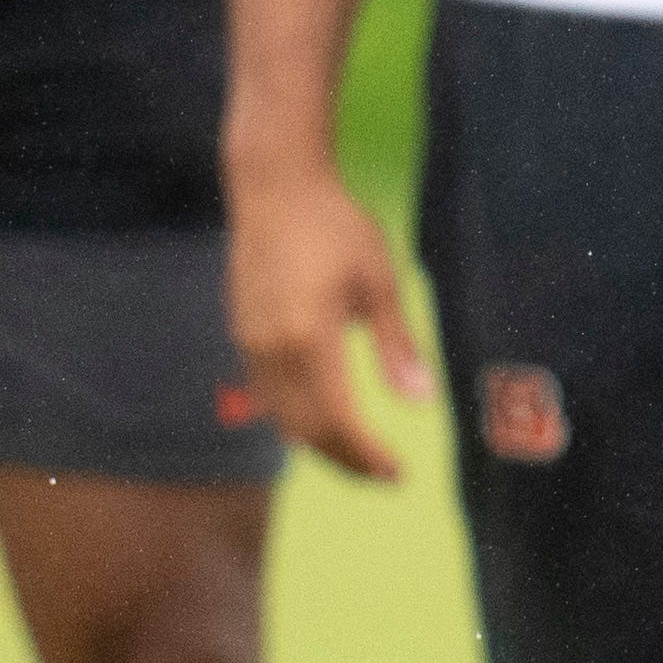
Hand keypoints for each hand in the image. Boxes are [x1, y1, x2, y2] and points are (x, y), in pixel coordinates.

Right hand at [227, 147, 428, 483]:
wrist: (274, 188)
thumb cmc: (336, 225)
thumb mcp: (379, 281)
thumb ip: (397, 345)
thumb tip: (421, 401)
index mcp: (310, 340)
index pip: (339, 421)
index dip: (367, 456)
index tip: (398, 474)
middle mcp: (272, 353)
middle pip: (306, 432)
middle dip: (345, 461)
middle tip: (384, 475)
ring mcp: (250, 346)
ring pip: (281, 419)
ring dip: (319, 446)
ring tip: (358, 455)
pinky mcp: (241, 336)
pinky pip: (266, 397)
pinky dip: (295, 420)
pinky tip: (322, 419)